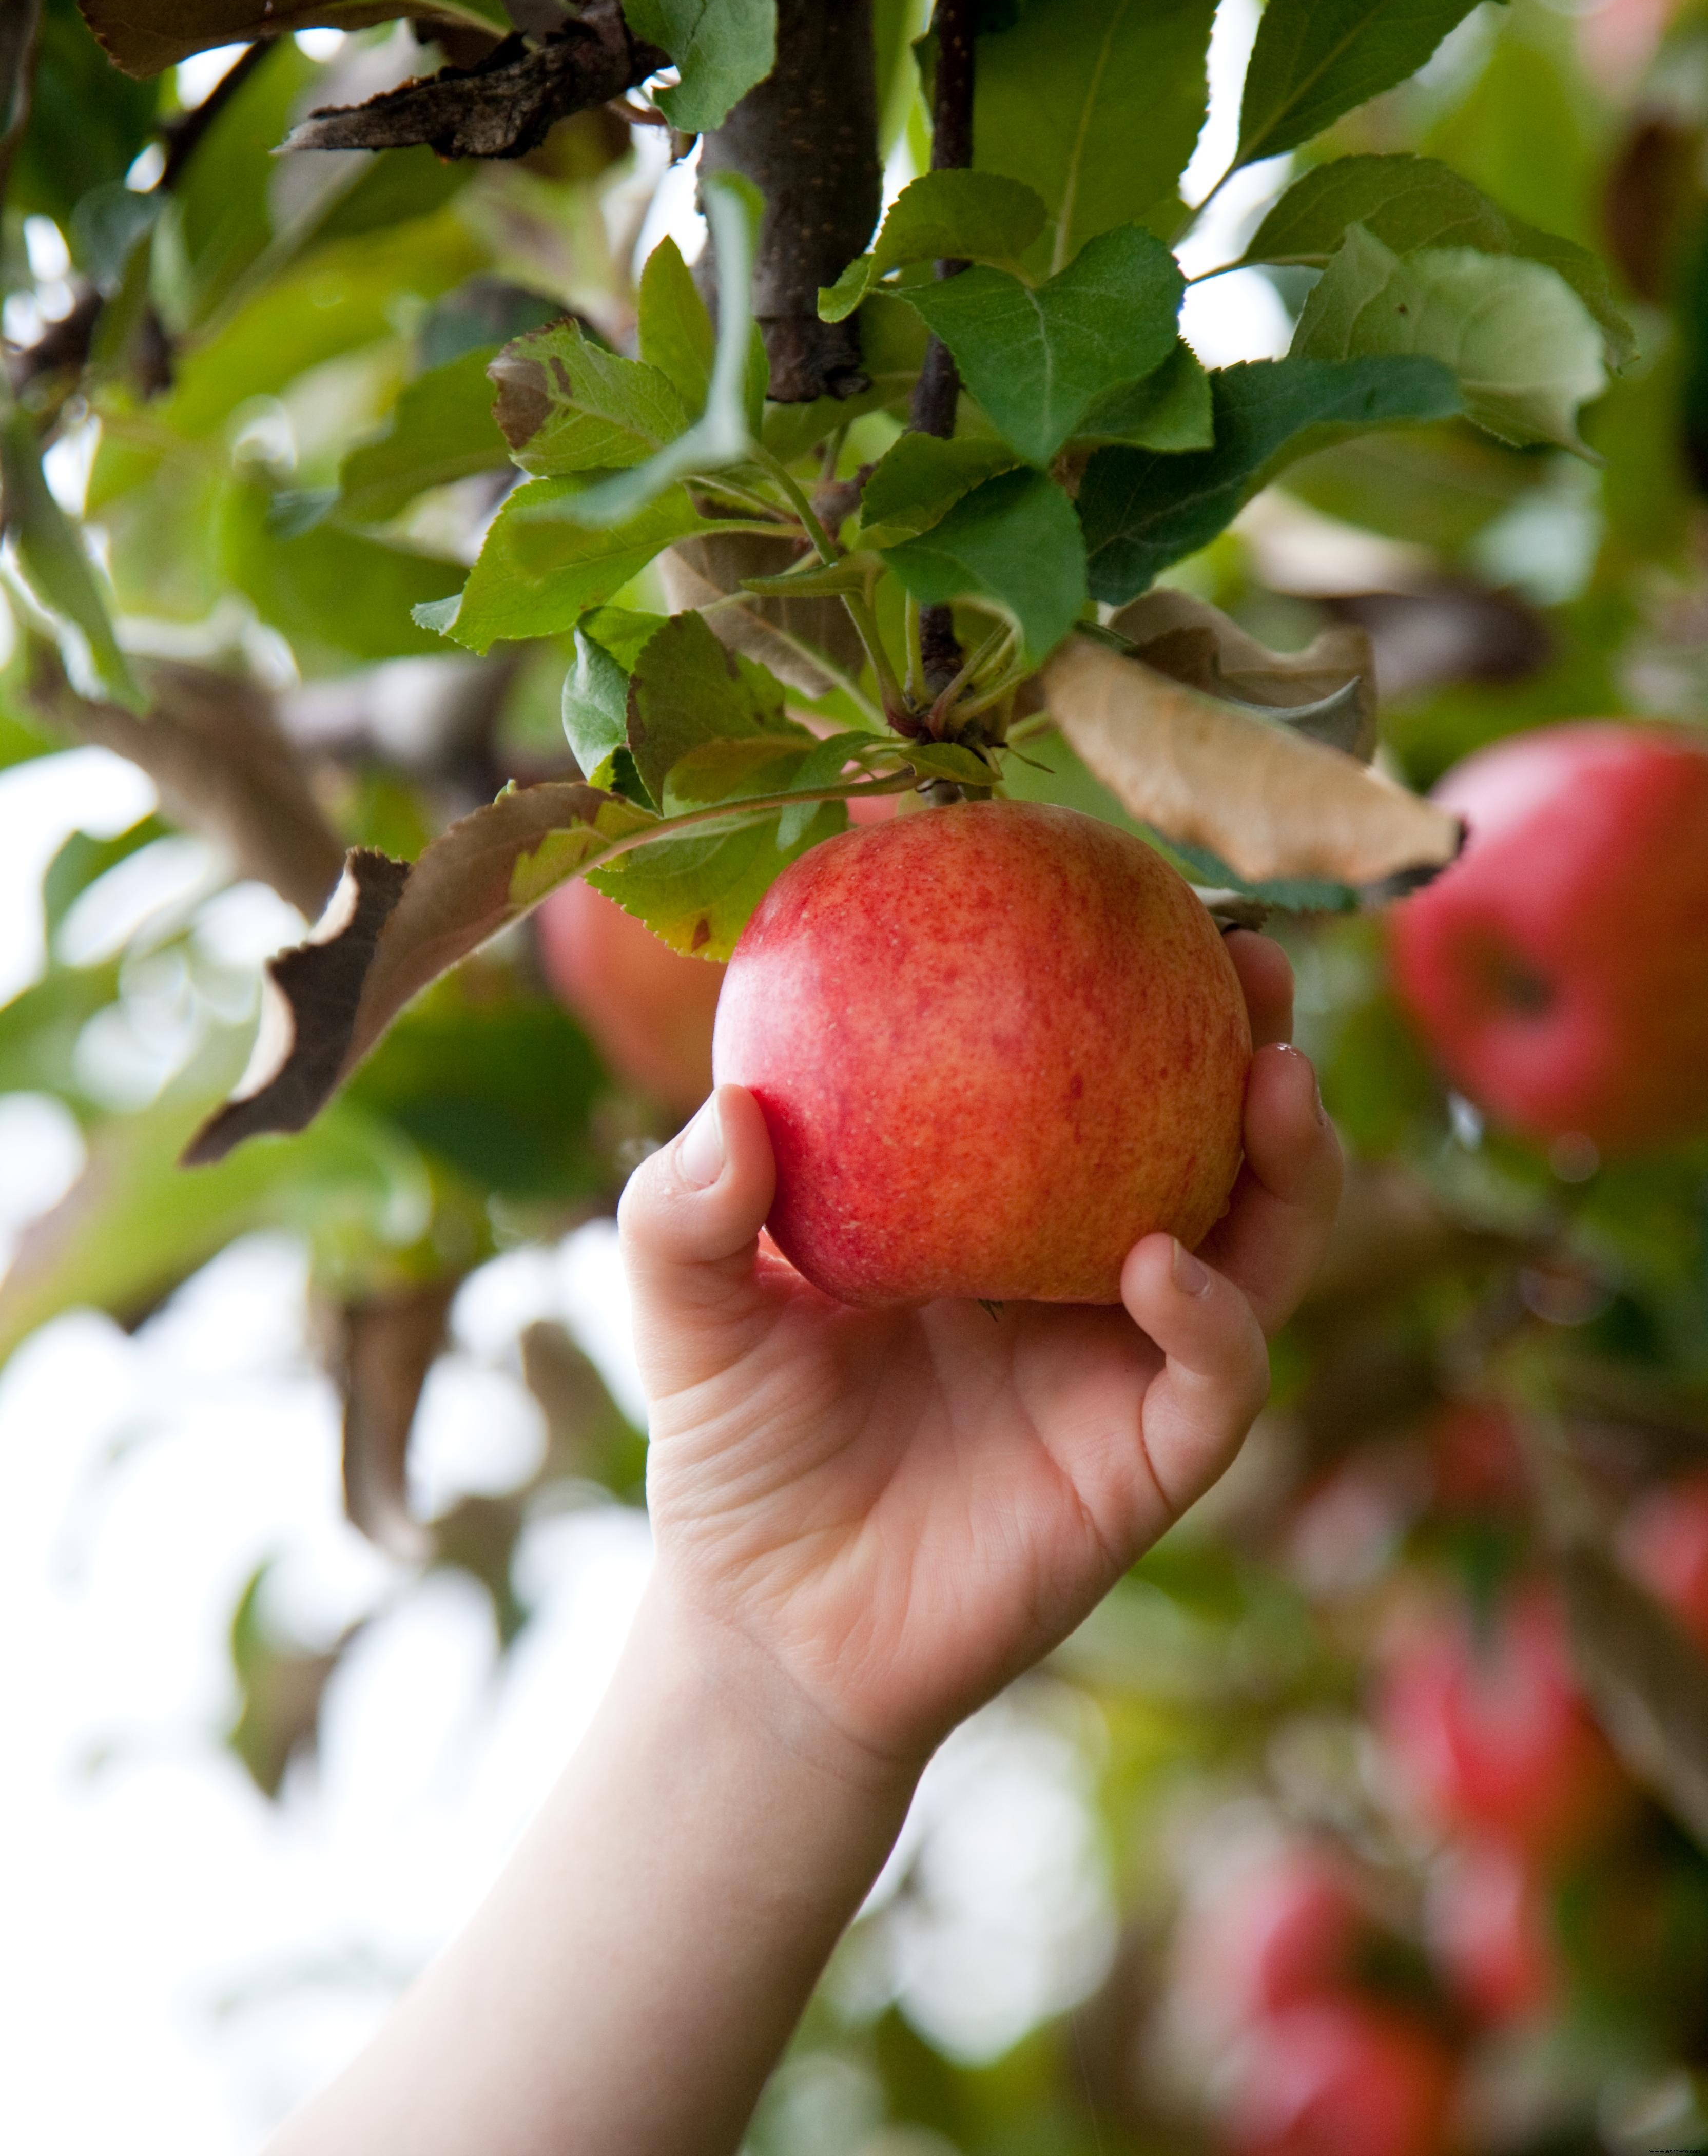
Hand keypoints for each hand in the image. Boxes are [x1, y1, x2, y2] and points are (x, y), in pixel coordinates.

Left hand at [619, 931, 1340, 1778]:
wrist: (766, 1625)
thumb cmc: (737, 1445)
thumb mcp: (687, 1307)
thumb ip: (683, 1209)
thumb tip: (730, 1105)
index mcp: (1001, 1205)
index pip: (1091, 1076)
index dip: (1129, 987)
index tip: (1132, 888)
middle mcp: (1086, 1267)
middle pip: (1214, 1137)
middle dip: (1255, 1044)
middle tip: (1251, 962)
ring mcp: (1128, 1362)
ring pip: (1260, 1246)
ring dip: (1286, 1161)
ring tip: (1272, 1075)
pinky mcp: (1146, 1461)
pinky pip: (1216, 1375)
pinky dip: (1212, 1312)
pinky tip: (1160, 1262)